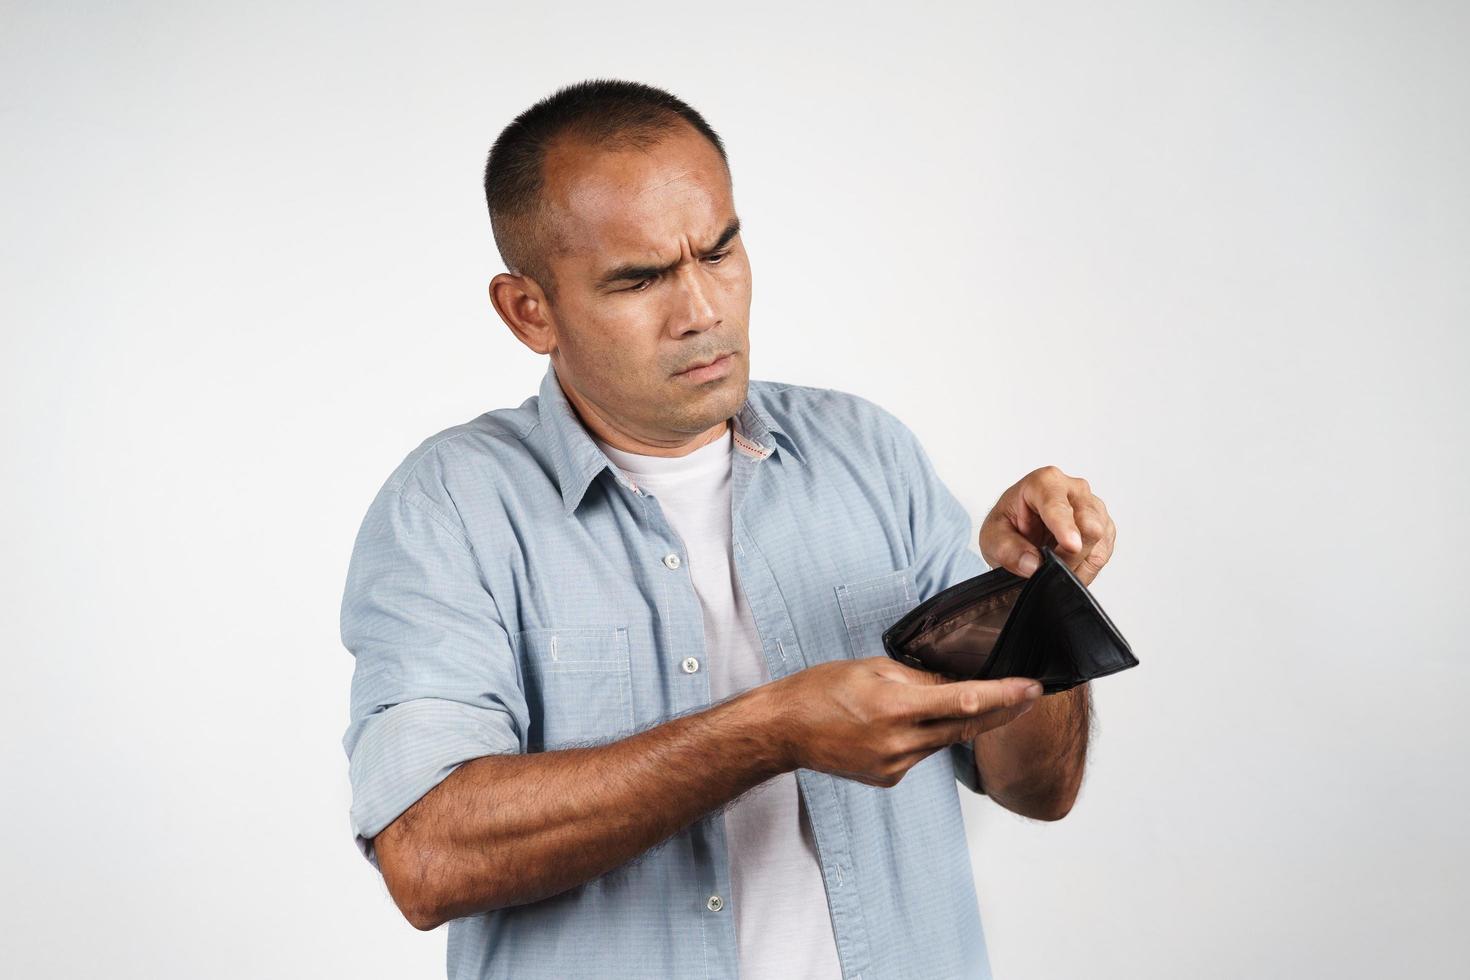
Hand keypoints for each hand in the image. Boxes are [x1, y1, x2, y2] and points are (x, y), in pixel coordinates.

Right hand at [767, 657, 1043, 786]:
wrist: (784, 731)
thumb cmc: (818, 692)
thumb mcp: (870, 669)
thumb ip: (917, 678)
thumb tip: (954, 682)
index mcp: (894, 708)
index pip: (963, 702)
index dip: (1003, 696)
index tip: (1031, 688)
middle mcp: (898, 742)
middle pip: (965, 728)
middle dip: (1001, 710)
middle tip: (1029, 695)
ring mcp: (895, 765)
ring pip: (944, 741)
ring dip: (962, 723)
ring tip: (975, 701)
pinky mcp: (889, 778)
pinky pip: (922, 753)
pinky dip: (928, 736)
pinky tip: (914, 723)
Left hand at [979, 465, 1115, 586]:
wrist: (1020, 529)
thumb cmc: (1008, 524)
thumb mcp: (992, 538)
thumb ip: (1008, 550)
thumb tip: (1033, 564)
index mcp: (1044, 482)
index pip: (1059, 505)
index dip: (1065, 527)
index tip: (1071, 545)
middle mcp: (1074, 489)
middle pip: (1088, 526)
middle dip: (1069, 555)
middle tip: (1047, 566)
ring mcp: (1093, 507)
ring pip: (1099, 543)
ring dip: (1076, 563)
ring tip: (1053, 563)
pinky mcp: (1104, 527)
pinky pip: (1102, 554)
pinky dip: (1085, 567)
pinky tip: (1067, 563)